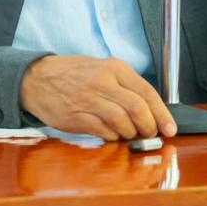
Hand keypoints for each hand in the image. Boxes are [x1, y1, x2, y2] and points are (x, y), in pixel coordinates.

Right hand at [20, 55, 177, 140]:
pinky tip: (113, 135)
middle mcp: (104, 82)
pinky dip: (114, 137)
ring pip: (122, 123)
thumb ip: (124, 84)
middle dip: (150, 127)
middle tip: (151, 134)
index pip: (147, 92)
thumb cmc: (72, 74)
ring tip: (131, 135)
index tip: (170, 127)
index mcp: (114, 68)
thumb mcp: (102, 67)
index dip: (162, 113)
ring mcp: (89, 101)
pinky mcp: (77, 118)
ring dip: (132, 134)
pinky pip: (104, 132)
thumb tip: (149, 108)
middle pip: (138, 109)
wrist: (37, 79)